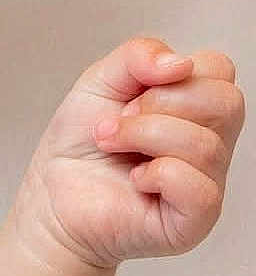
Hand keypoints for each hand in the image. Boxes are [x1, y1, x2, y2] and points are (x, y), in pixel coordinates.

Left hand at [14, 36, 244, 271]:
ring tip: (112, 145)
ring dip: (142, 136)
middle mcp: (211, 143)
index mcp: (196, 108)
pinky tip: (135, 179)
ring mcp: (207, 182)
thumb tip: (180, 63)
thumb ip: (138, 55)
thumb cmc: (79, 145)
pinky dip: (156, 175)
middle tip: (119, 123)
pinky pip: (199, 189)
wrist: (50, 197)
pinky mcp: (195, 220)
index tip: (131, 95)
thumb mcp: (99, 82)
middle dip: (158, 104)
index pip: (219, 69)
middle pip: (225, 102)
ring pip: (205, 144)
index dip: (171, 74)